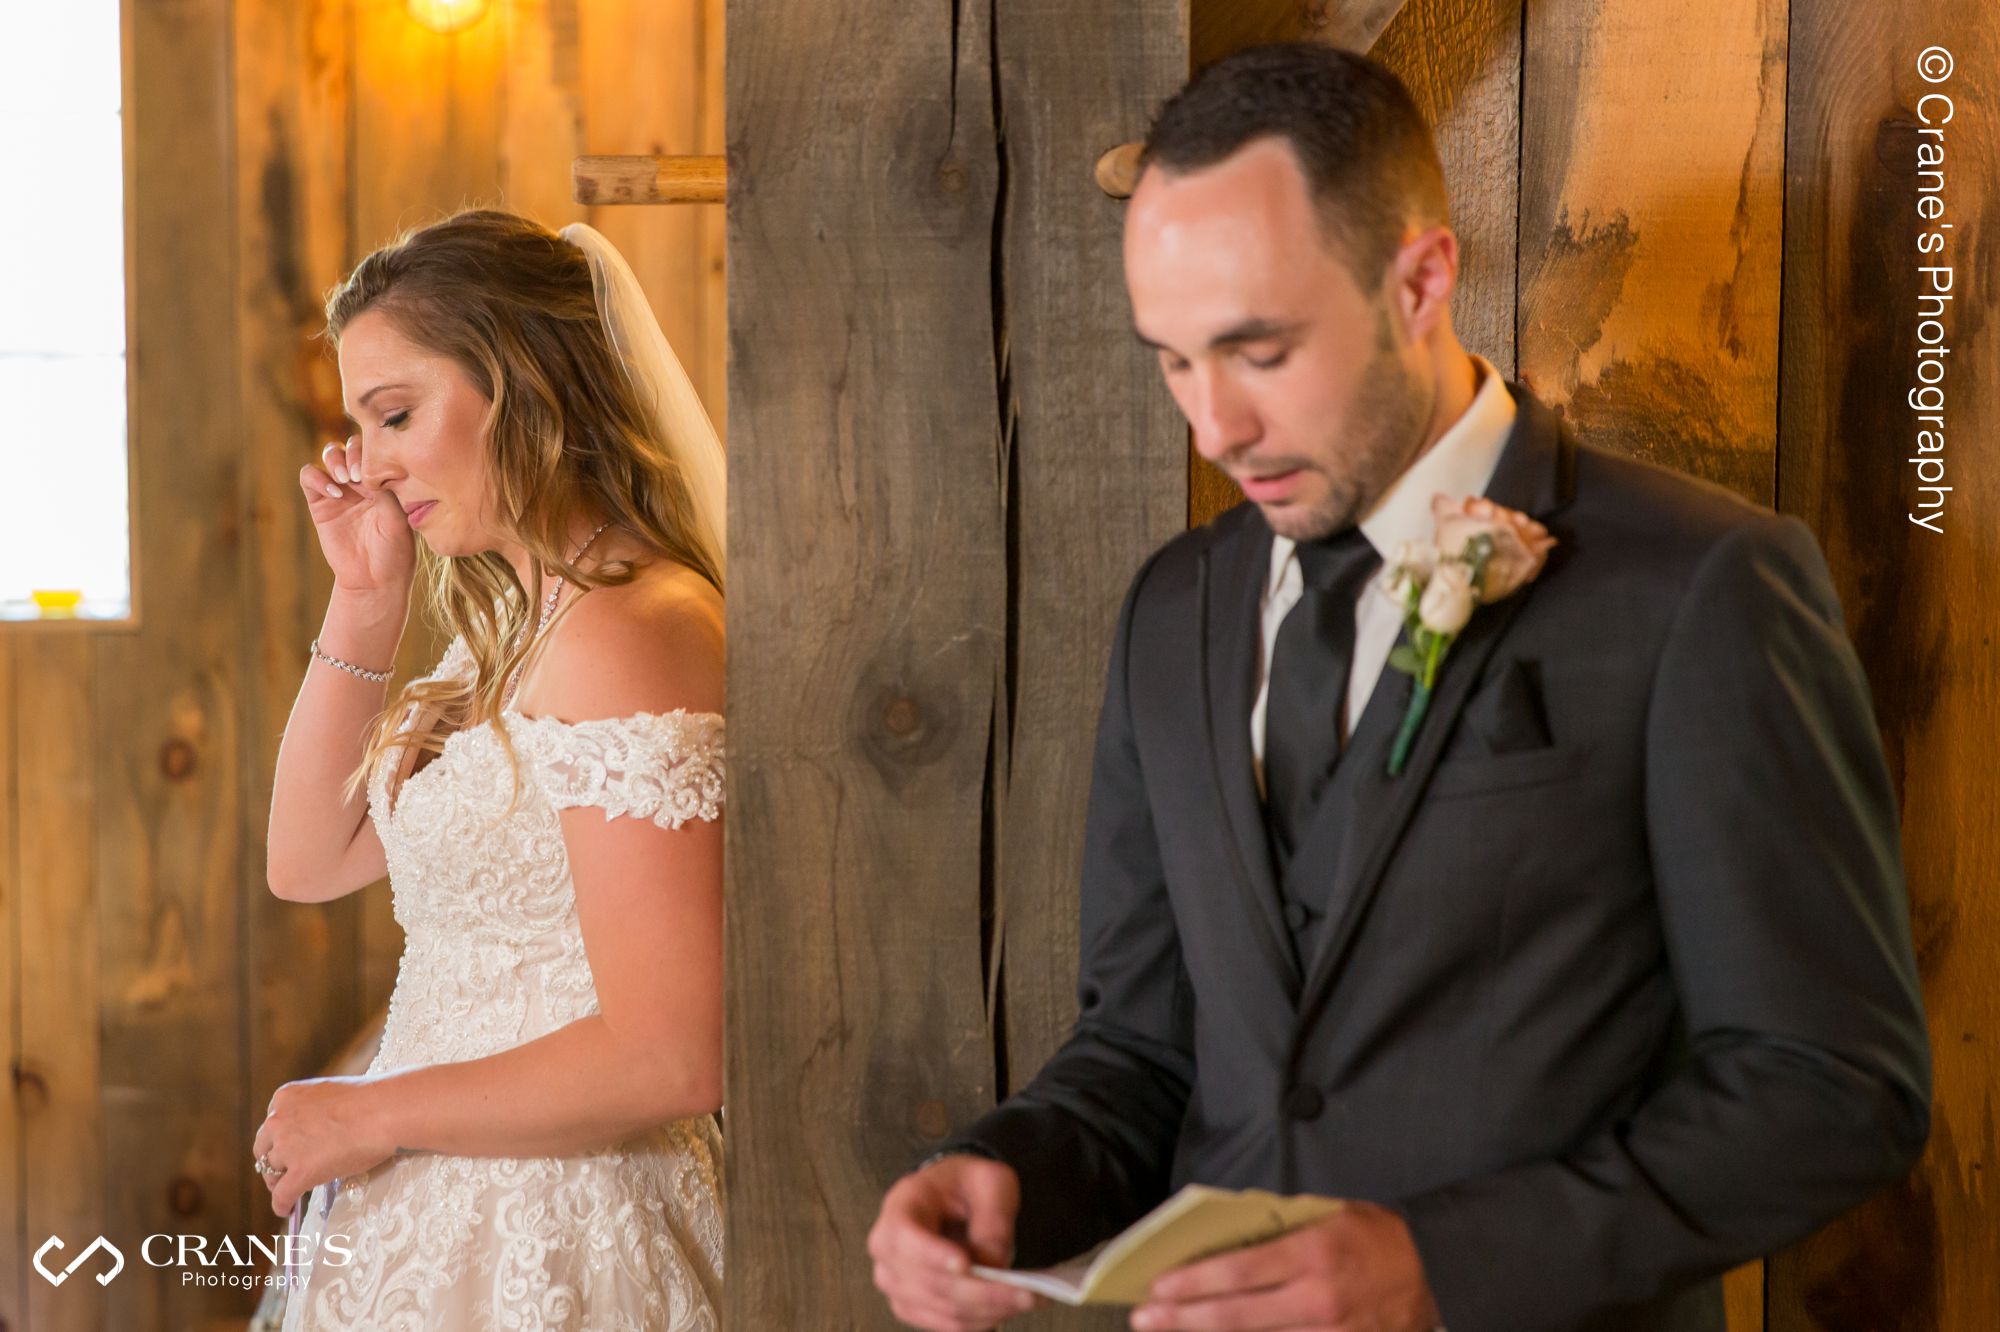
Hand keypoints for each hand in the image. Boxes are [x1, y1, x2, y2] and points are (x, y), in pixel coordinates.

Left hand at [253, 1075, 400, 1217]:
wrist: (384, 1111)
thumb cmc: (370, 1101)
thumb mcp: (329, 1095)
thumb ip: (313, 1111)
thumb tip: (318, 1133)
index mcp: (285, 1097)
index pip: (272, 1125)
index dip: (280, 1140)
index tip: (288, 1150)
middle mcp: (278, 1120)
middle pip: (264, 1148)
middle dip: (274, 1161)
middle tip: (283, 1173)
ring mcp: (287, 1147)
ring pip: (271, 1172)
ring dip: (279, 1182)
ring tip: (289, 1192)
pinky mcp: (299, 1172)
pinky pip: (282, 1195)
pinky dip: (282, 1204)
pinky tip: (287, 1210)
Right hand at [297, 435, 415, 595]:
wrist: (374, 580)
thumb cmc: (394, 552)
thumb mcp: (398, 521)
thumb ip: (386, 493)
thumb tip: (371, 471)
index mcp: (386, 480)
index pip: (377, 450)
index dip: (373, 453)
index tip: (375, 474)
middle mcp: (363, 481)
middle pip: (352, 446)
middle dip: (354, 453)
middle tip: (359, 474)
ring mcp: (340, 489)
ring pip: (330, 454)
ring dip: (335, 459)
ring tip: (346, 480)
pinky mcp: (320, 502)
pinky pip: (310, 477)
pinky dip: (318, 477)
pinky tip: (334, 493)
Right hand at [868, 1154, 1044, 1330]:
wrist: (952, 1199)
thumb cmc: (967, 1185)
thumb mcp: (990, 1182)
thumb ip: (992, 1218)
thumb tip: (993, 1265)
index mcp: (901, 1205)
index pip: (904, 1236)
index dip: (932, 1255)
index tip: (966, 1264)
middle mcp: (887, 1248)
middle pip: (927, 1282)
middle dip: (981, 1292)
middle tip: (1026, 1292)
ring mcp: (894, 1281)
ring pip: (940, 1308)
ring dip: (986, 1310)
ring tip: (1026, 1299)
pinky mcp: (910, 1305)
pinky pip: (945, 1324)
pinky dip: (978, 1321)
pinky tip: (1006, 1309)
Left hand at [1131, 1202, 1439, 1331]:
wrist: (1436, 1271)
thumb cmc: (1374, 1235)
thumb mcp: (1326, 1215)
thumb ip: (1279, 1231)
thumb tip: (1223, 1245)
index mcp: (1312, 1253)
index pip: (1238, 1271)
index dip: (1192, 1283)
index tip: (1156, 1288)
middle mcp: (1318, 1298)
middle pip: (1236, 1316)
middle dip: (1183, 1319)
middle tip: (1143, 1319)